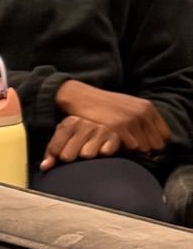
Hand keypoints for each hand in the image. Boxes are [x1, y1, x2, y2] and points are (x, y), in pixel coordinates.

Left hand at [39, 116, 121, 168]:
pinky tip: (103, 147)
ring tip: (91, 148)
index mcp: (70, 122)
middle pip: (68, 156)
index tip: (61, 152)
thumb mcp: (65, 136)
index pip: (55, 150)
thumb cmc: (82, 132)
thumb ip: (52, 150)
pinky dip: (104, 153)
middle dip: (72, 157)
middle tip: (77, 152)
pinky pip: (104, 153)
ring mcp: (100, 130)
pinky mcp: (115, 137)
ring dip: (89, 155)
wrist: (111, 116)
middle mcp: (85, 125)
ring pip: (87, 155)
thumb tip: (44, 167)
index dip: (57, 155)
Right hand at [52, 82, 168, 153]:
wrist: (84, 97)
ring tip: (123, 146)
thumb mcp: (130, 106)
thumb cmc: (106, 105)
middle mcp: (142, 113)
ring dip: (135, 151)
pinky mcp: (118, 128)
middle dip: (146, 149)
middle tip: (133, 149)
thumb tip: (153, 139)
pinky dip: (125, 149)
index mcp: (148, 108)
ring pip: (144, 148)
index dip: (156, 143)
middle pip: (156, 144)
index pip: (164, 134)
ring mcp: (131, 120)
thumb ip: (143, 119)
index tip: (145, 146)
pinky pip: (131, 147)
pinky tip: (116, 144)